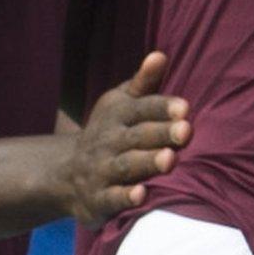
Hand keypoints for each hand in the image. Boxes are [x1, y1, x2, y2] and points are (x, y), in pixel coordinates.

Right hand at [60, 52, 191, 224]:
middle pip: (138, 136)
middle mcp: (108, 141)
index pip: (141, 108)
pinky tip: (142, 195)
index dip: (161, 107)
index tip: (185, 107)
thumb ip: (144, 83)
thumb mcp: (121, 104)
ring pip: (127, 165)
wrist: (67, 173)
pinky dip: (126, 197)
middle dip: (161, 133)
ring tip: (169, 159)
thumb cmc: (109, 132)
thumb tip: (161, 55)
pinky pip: (112, 198)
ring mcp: (102, 170)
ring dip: (147, 162)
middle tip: (186, 131)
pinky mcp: (98, 199)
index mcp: (117, 115)